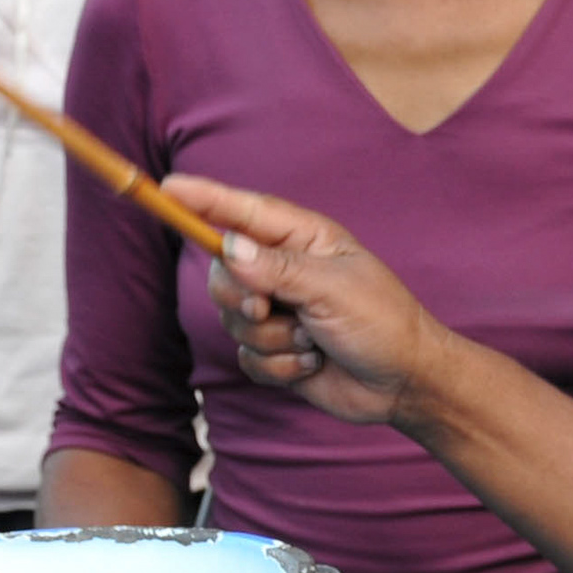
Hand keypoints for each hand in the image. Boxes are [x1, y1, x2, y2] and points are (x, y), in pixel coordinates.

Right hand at [176, 174, 453, 431]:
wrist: (405, 384)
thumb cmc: (384, 323)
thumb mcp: (334, 289)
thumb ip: (278, 269)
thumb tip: (227, 247)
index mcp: (304, 239)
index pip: (242, 213)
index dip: (203, 199)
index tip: (167, 187)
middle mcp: (284, 271)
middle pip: (223, 271)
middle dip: (240, 296)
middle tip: (267, 308)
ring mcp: (278, 312)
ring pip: (233, 320)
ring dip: (273, 338)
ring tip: (315, 341)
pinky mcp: (275, 352)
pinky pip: (247, 357)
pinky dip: (279, 366)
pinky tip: (313, 364)